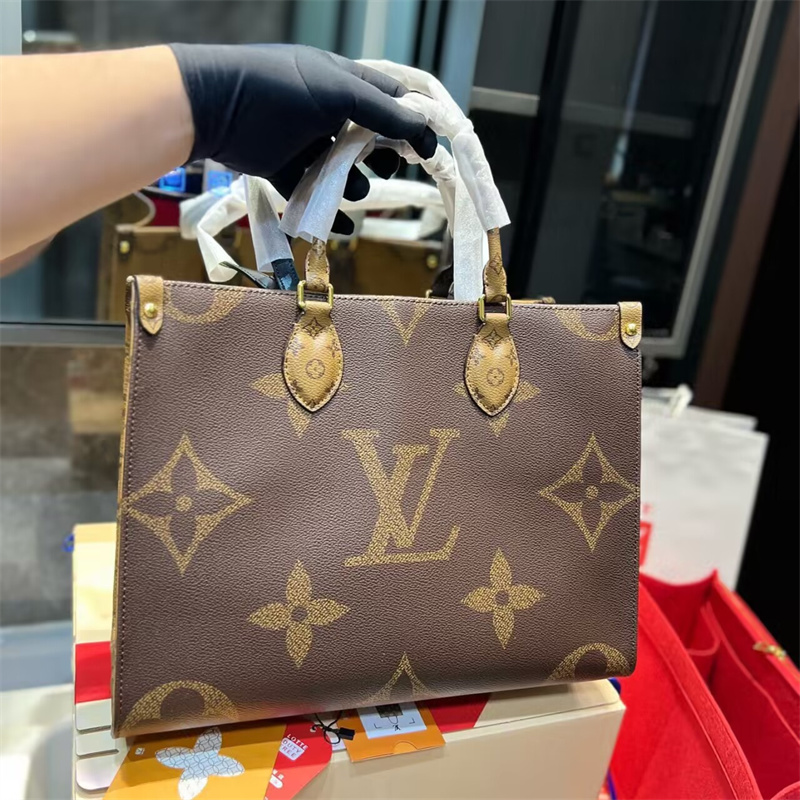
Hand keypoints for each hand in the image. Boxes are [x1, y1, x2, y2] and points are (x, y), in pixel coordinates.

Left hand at [170, 44, 435, 232]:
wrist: (213, 108)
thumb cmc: (277, 89)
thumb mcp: (337, 93)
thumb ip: (381, 112)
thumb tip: (424, 128)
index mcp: (342, 82)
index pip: (389, 101)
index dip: (410, 124)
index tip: (426, 151)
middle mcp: (327, 110)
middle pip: (369, 141)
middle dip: (382, 159)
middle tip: (386, 169)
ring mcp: (305, 141)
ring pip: (343, 171)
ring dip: (353, 186)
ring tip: (350, 191)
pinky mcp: (285, 169)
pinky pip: (314, 193)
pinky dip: (328, 211)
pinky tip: (341, 228)